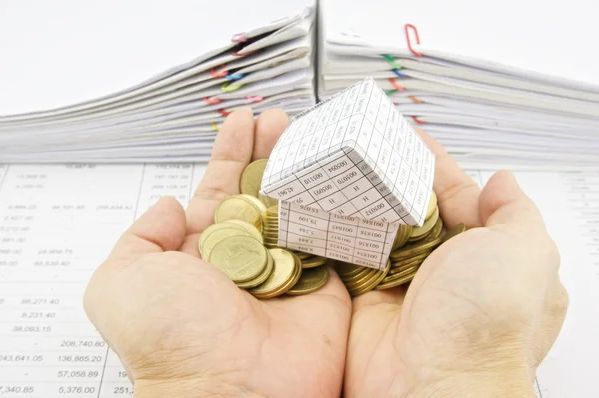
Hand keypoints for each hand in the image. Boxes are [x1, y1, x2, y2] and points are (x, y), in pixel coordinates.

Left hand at [83, 109, 351, 397]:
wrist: (232, 390)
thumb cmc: (171, 342)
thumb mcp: (121, 281)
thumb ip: (139, 238)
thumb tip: (169, 208)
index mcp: (200, 254)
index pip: (219, 190)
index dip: (229, 154)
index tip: (240, 121)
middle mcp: (245, 259)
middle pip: (262, 191)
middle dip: (270, 151)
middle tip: (280, 120)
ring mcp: (286, 270)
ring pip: (297, 207)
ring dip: (303, 169)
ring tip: (309, 133)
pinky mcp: (324, 285)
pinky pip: (332, 237)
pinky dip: (336, 205)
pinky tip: (337, 173)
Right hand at [344, 131, 568, 396]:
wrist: (431, 384)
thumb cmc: (488, 320)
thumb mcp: (526, 253)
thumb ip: (515, 212)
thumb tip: (502, 181)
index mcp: (487, 255)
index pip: (459, 197)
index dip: (436, 165)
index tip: (410, 136)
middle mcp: (444, 269)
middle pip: (414, 210)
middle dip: (393, 178)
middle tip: (367, 145)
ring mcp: (403, 282)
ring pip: (381, 228)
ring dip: (363, 200)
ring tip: (342, 164)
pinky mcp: (365, 295)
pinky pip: (351, 253)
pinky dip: (340, 229)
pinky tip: (326, 203)